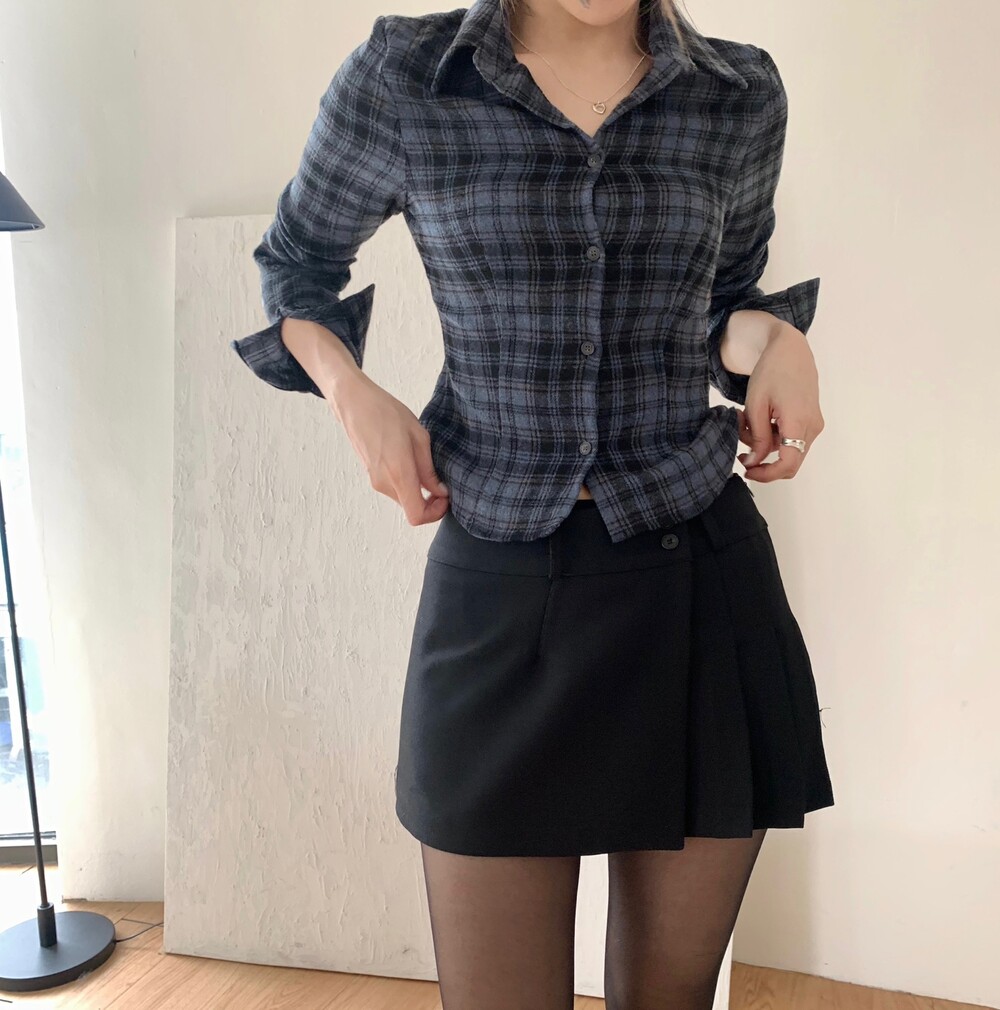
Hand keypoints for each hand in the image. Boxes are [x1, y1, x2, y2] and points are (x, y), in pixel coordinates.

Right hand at [329, 373, 449, 524]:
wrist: (354, 403)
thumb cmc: (386, 413)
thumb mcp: (419, 437)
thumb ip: (429, 469)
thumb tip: (440, 491)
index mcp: (399, 474)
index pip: (416, 515)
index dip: (434, 513)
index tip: (444, 497)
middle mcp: (384, 483)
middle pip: (411, 509)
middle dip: (430, 501)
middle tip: (441, 481)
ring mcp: (375, 481)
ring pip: (403, 498)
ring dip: (418, 491)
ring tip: (425, 465)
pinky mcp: (371, 475)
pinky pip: (394, 488)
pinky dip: (407, 483)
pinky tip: (411, 461)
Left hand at [736, 323, 823, 481]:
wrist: (791, 350)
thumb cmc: (771, 371)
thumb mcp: (756, 404)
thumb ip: (756, 436)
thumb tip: (754, 462)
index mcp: (798, 421)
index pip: (788, 463)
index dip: (767, 474)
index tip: (747, 471)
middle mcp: (812, 427)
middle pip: (787, 460)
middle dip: (761, 457)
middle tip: (741, 442)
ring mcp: (814, 424)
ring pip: (786, 450)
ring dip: (762, 442)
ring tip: (744, 418)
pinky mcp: (810, 421)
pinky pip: (790, 439)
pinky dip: (771, 435)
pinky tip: (757, 417)